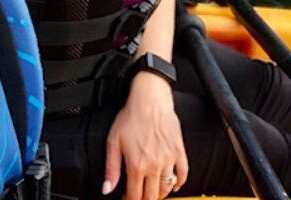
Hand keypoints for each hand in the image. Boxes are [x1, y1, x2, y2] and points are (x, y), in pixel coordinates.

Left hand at [102, 72, 187, 199]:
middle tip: (139, 196)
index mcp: (137, 166)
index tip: (127, 199)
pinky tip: (175, 185)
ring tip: (153, 192)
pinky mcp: (179, 151)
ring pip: (167, 189)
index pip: (135, 196)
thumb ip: (111, 168)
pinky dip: (180, 183)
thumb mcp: (113, 141)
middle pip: (152, 196)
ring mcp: (169, 159)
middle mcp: (154, 166)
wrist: (150, 99)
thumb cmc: (131, 116)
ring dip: (159, 194)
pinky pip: (183, 174)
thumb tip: (106, 188)